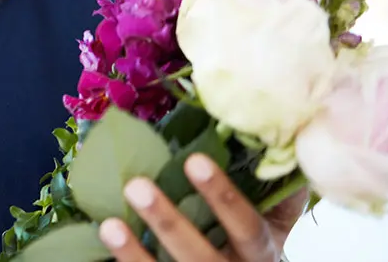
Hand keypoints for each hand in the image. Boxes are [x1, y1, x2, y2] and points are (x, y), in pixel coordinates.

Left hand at [97, 154, 307, 261]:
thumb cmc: (257, 242)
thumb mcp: (278, 222)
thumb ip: (280, 189)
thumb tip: (281, 138)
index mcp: (262, 252)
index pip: (246, 226)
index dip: (222, 196)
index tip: (194, 160)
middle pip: (201, 256)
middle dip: (168, 222)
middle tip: (136, 186)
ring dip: (136, 253)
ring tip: (109, 225)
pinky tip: (106, 241)